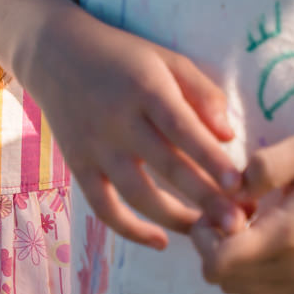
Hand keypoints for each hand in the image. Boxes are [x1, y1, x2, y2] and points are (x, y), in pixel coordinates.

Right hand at [25, 7, 242, 250]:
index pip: (182, 129)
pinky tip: (159, 241)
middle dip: (205, 199)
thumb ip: (202, 92)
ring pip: (137, 193)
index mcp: (144, 88)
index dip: (211, 159)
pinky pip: (102, 206)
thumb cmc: (122, 56)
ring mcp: (95, 145)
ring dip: (175, 218)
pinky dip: (129, 229)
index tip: (240, 185)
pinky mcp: (78, 164)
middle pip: (166, 167)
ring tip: (208, 234)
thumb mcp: (165, 59)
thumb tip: (229, 137)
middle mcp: (117, 120)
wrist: (53, 51)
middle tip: (237, 225)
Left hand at [190, 133, 293, 293]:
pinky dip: (252, 274)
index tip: (224, 207)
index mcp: (288, 238)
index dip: (205, 236)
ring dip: (232, 263)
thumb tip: (229, 189)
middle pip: (223, 280)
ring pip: (241, 291)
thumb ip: (260, 167)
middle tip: (234, 214)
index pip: (218, 264)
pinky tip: (266, 240)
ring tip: (249, 227)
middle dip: (214, 247)